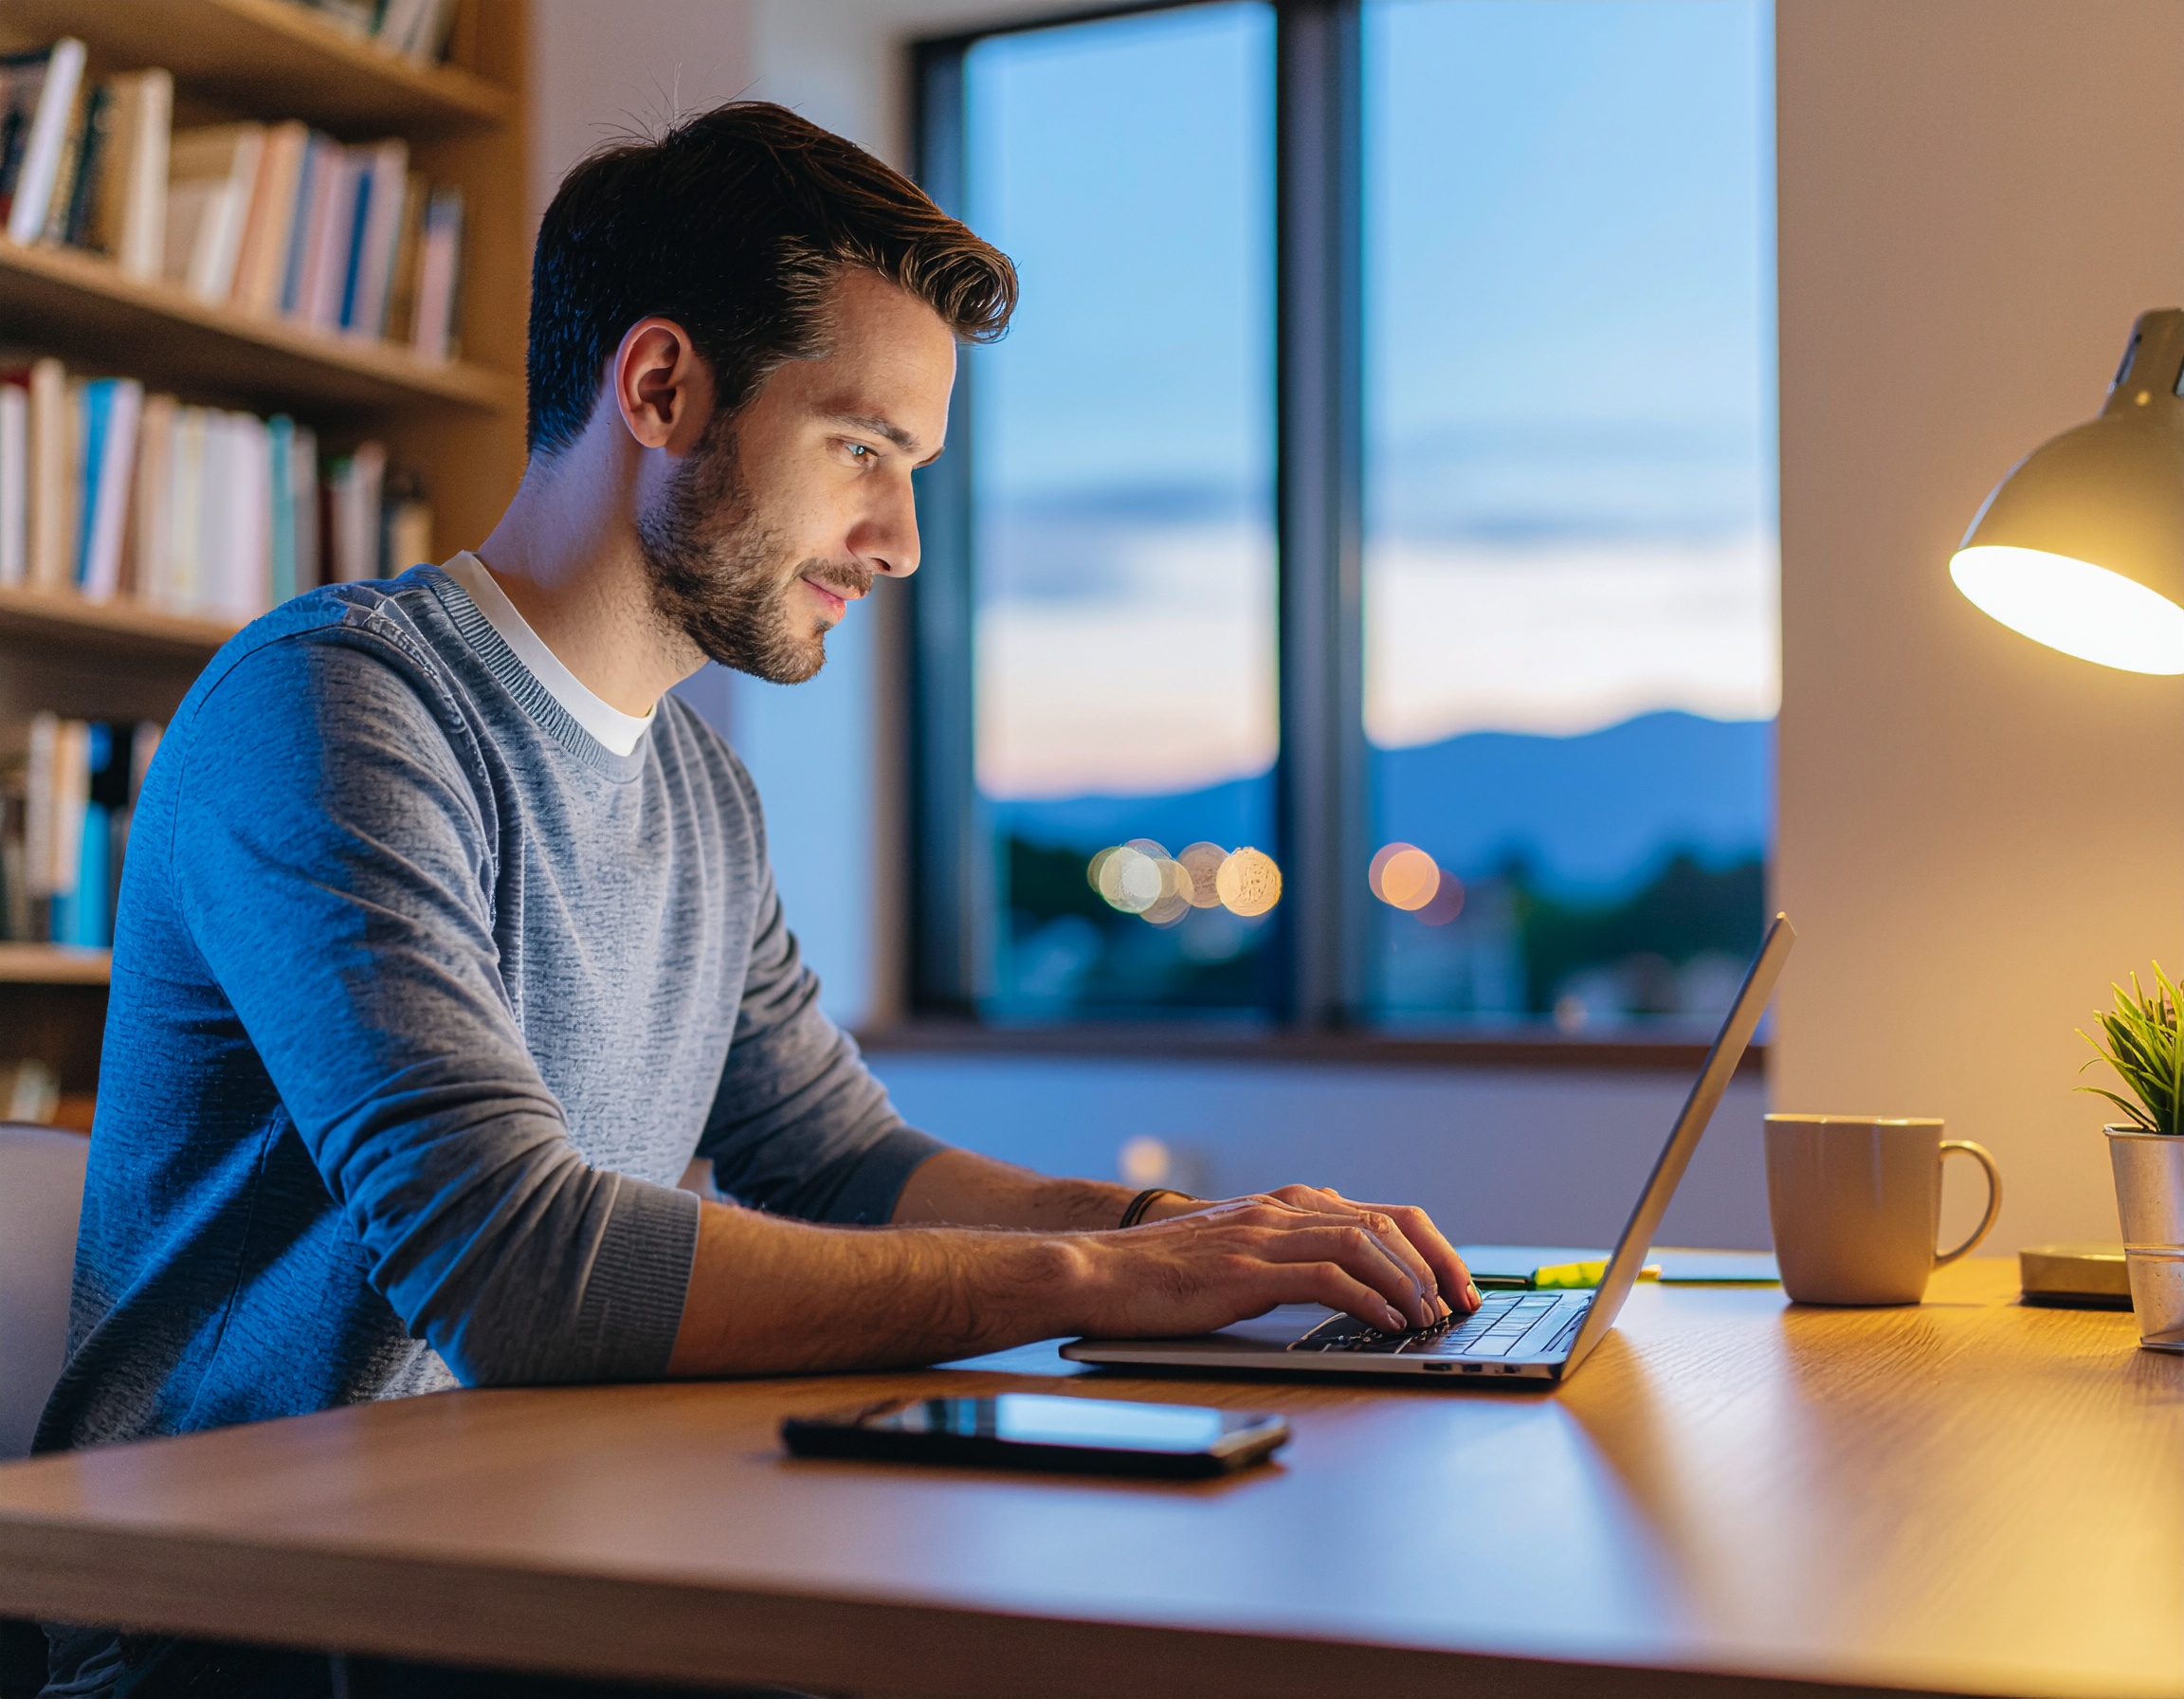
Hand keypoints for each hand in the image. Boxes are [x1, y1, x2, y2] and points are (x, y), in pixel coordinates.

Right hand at [1074, 1189, 1477, 1339]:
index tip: (1456, 1282)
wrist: (1096, 1272)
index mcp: (1283, 1206)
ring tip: (1432, 1317)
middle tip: (1464, 1302)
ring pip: (1363, 1243)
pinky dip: (1369, 1298)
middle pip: (1384, 1222)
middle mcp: (1280, 1211)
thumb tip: (1345, 1288)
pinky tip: (1389, 1323)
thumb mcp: (1237, 1255)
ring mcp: (1262, 1237)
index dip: (1428, 1246)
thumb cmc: (1162, 1276)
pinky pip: (1326, 1278)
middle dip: (1436, 1263)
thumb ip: (1285, 1258)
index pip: (1378, 1213)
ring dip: (1410, 1282)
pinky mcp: (1245, 1271)